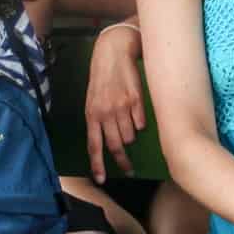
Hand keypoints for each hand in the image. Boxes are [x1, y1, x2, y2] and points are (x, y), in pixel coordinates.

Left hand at [84, 25, 145, 184]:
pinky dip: (140, 123)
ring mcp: (121, 107)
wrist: (113, 53)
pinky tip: (136, 112)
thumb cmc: (101, 79)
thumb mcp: (92, 100)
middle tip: (129, 170)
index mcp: (91, 114)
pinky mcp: (136, 100)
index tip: (102, 180)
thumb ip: (97, 120)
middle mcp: (105, 112)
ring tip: (129, 125)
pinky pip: (141, 123)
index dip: (97, 165)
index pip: (94, 145)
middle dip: (123, 161)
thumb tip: (107, 143)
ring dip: (131, 136)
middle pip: (115, 145)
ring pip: (131, 136)